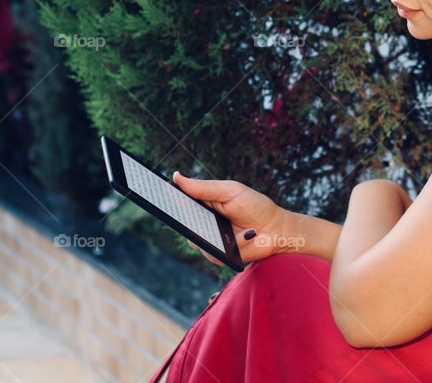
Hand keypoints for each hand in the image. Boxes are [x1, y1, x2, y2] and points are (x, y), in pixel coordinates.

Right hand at [171, 171, 295, 265]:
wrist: (276, 229)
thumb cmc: (255, 206)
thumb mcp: (229, 191)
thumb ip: (203, 187)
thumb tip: (177, 177)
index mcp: (204, 205)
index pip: (180, 203)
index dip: (167, 199)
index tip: (155, 192)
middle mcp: (203, 224)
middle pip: (181, 222)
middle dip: (177, 216)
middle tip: (175, 209)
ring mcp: (210, 240)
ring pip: (193, 238)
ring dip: (203, 230)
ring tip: (216, 223)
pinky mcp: (219, 255)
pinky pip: (209, 251)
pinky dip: (221, 243)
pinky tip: (237, 237)